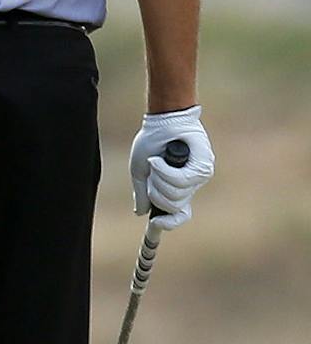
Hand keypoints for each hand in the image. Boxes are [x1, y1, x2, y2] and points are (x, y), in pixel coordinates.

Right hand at [130, 107, 213, 231]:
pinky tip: (160, 159)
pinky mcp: (203, 168)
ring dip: (160, 178)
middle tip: (152, 173)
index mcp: (177, 187)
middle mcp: (190, 185)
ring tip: (157, 161)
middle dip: (156, 192)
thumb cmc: (152, 141)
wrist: (162, 120)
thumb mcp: (140, 170)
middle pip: (173, 207)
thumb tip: (140, 213)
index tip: (156, 223)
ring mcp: (198, 177)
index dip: (169, 223)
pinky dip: (166, 171)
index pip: (179, 214)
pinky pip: (182, 181)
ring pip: (177, 196)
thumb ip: (141, 192)